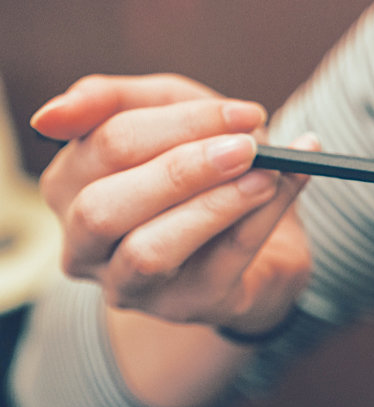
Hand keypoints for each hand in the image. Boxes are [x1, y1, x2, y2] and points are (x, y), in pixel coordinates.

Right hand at [33, 74, 314, 334]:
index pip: (103, 145)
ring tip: (267, 174)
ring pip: (150, 251)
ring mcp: (129, 285)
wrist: (256, 231)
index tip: (243, 113)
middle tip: (247, 146)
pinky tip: (286, 187)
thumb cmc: (200, 166)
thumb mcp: (169, 114)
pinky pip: (219, 265)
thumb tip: (53, 114)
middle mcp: (84, 244)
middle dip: (181, 170)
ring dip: (214, 205)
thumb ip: (119, 100)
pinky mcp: (185, 306)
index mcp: (70, 186)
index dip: (178, 123)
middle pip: (105, 207)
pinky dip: (261, 220)